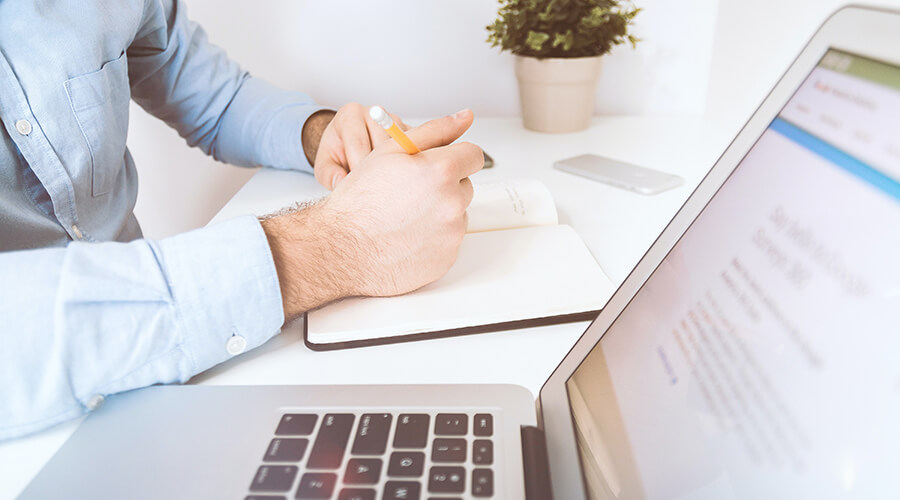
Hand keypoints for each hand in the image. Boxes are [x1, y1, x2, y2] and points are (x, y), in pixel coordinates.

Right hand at [262, 109, 481, 319]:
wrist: (341, 248)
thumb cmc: (360, 199)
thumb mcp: (391, 151)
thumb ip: (434, 131)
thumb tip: (465, 117)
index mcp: (441, 170)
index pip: (473, 155)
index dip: (454, 157)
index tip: (440, 164)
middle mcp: (452, 203)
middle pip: (465, 186)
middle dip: (444, 186)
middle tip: (410, 193)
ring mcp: (451, 234)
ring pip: (457, 214)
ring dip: (439, 212)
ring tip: (405, 216)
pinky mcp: (447, 259)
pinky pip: (449, 241)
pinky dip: (433, 238)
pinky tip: (406, 236)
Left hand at [312, 102, 408, 190]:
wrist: (349, 144)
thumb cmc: (337, 153)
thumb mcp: (325, 165)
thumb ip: (329, 174)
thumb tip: (341, 183)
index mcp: (350, 114)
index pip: (358, 142)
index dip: (359, 168)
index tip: (359, 187)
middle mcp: (374, 112)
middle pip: (382, 145)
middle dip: (378, 170)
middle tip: (373, 189)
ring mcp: (394, 120)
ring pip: (401, 148)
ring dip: (395, 168)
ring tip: (385, 184)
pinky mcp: (410, 130)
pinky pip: (414, 149)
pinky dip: (408, 165)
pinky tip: (398, 177)